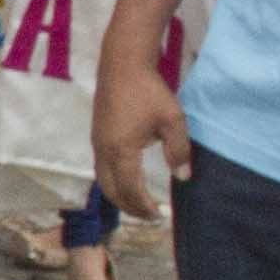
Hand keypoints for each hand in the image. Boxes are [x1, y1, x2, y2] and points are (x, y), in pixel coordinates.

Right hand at [92, 59, 189, 221]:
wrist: (122, 64)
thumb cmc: (149, 91)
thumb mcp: (172, 121)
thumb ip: (178, 150)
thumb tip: (183, 177)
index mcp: (121, 150)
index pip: (130, 190)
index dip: (143, 206)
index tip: (158, 214)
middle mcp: (104, 151)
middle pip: (111, 191)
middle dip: (129, 207)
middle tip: (149, 215)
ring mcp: (97, 143)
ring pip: (103, 181)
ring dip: (119, 196)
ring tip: (137, 203)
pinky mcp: (96, 135)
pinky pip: (101, 168)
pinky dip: (113, 182)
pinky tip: (126, 179)